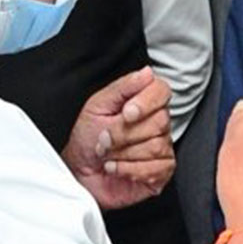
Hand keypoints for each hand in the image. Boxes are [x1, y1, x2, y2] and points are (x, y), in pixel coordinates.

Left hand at [63, 65, 173, 209]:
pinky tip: (117, 168)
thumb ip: (122, 87)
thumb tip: (146, 72)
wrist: (79, 170)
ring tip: (108, 155)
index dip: (146, 102)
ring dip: (123, 154)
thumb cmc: (87, 138)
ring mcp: (163, 147)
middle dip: (124, 134)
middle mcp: (159, 123)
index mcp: (145, 101)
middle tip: (105, 139)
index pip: (162, 91)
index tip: (126, 113)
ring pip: (155, 147)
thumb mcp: (97, 106)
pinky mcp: (161, 171)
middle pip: (159, 123)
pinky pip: (156, 169)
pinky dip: (129, 170)